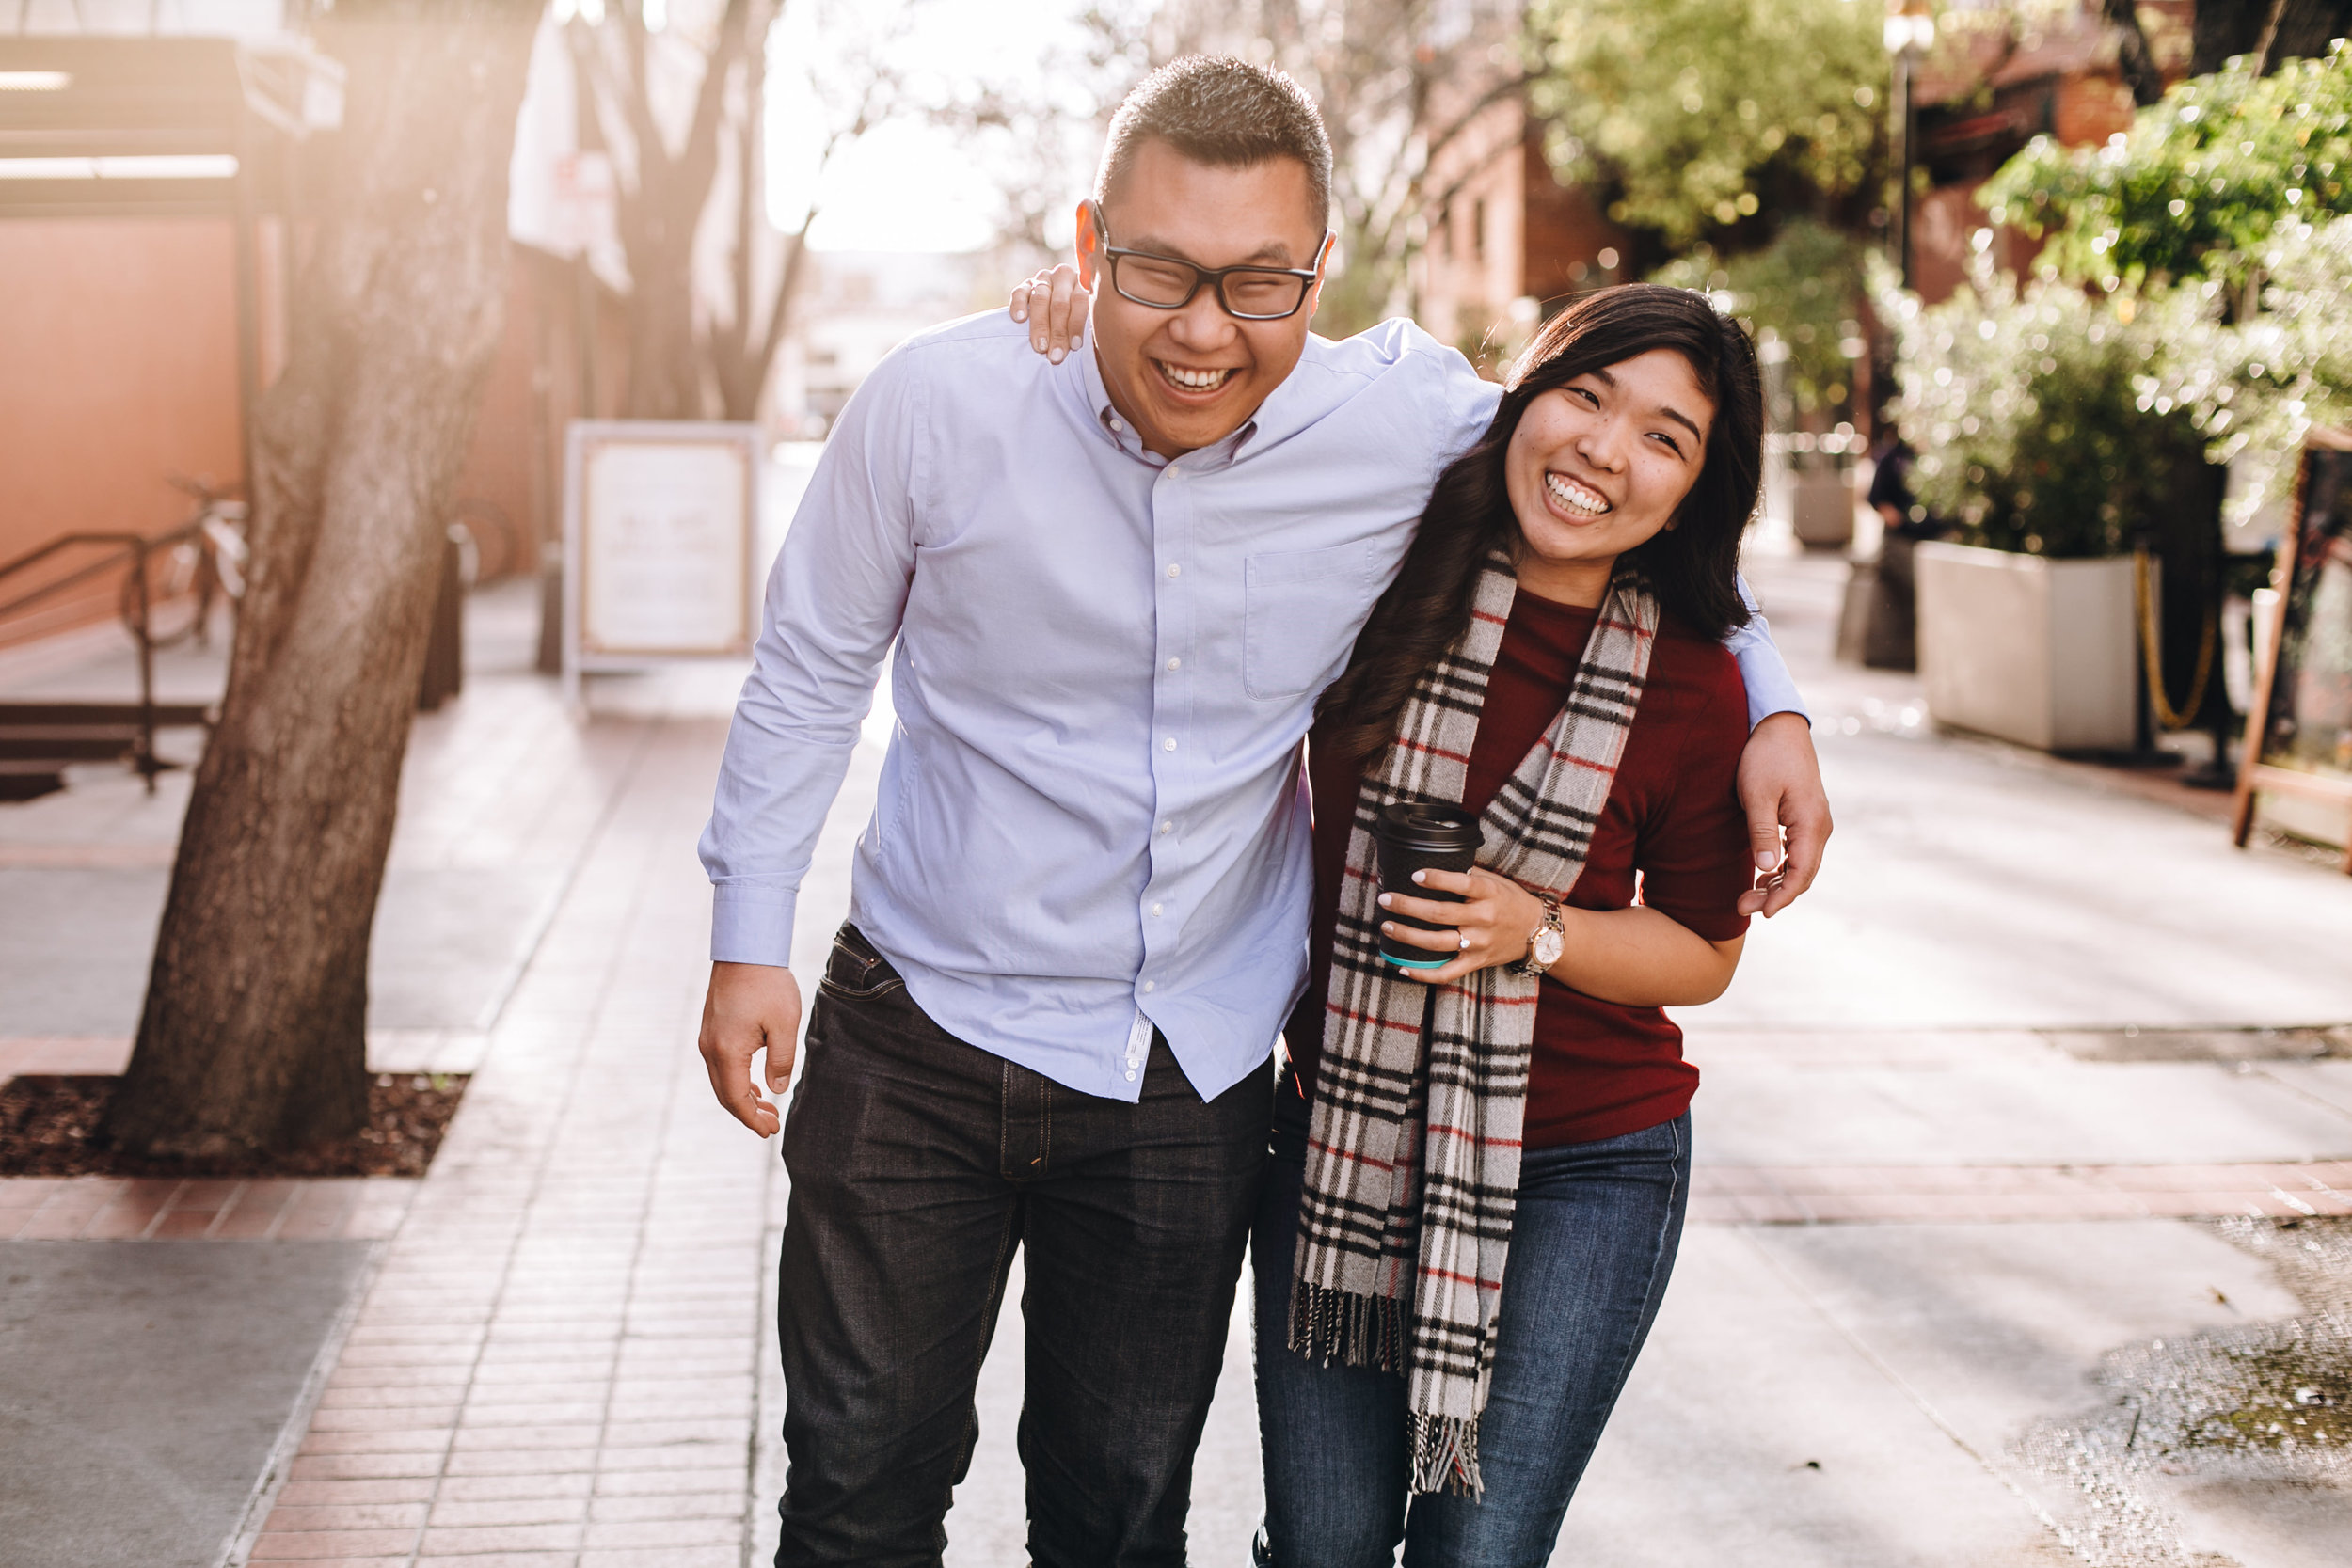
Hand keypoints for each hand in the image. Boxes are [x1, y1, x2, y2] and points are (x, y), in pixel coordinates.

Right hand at [697, 961, 802, 1137]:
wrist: (745, 950)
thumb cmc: (769, 985)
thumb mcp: (785, 1024)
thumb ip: (782, 1061)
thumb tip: (776, 1091)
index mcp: (728, 1051)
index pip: (737, 1099)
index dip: (753, 1119)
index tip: (770, 1132)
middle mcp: (710, 1049)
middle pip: (726, 1095)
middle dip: (748, 1114)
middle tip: (771, 1126)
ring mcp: (707, 1039)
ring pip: (722, 1081)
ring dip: (742, 1098)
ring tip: (766, 1109)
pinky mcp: (711, 1029)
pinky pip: (720, 1066)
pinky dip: (736, 1081)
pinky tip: (755, 1085)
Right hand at [1009, 264, 1090, 361]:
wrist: (1064, 305)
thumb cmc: (1081, 318)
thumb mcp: (1091, 317)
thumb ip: (1091, 325)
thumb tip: (1094, 348)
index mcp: (1083, 282)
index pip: (1080, 300)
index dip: (1077, 325)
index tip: (1075, 346)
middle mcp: (1063, 276)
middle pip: (1059, 303)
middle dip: (1058, 332)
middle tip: (1056, 355)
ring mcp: (1044, 279)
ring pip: (1040, 299)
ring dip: (1040, 326)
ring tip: (1041, 347)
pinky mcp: (1026, 284)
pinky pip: (1019, 292)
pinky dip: (1018, 305)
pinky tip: (1020, 319)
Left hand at [1376, 867, 1546, 984]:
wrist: (1536, 932)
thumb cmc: (1510, 901)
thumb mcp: (1495, 881)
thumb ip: (1468, 875)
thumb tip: (1433, 863)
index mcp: (1489, 894)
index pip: (1462, 884)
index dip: (1437, 879)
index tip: (1414, 875)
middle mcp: (1484, 919)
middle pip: (1440, 913)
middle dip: (1408, 906)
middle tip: (1385, 899)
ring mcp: (1479, 944)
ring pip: (1438, 943)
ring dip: (1408, 936)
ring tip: (1386, 927)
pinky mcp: (1476, 963)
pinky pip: (1447, 973)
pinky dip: (1424, 974)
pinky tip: (1402, 968)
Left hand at [1736, 711, 1830, 917]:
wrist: (1777, 725)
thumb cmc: (1765, 756)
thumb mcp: (1757, 794)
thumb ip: (1763, 832)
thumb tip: (1768, 870)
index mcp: (1811, 823)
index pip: (1801, 873)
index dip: (1782, 897)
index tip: (1760, 913)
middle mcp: (1819, 825)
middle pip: (1802, 874)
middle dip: (1775, 895)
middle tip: (1741, 907)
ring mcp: (1814, 821)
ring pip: (1800, 865)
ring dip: (1776, 884)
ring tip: (1746, 897)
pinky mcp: (1804, 816)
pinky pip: (1797, 852)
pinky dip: (1780, 868)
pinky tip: (1760, 875)